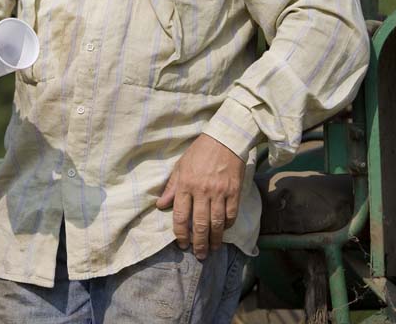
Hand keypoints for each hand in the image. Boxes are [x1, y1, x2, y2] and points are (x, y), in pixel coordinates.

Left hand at [156, 134, 244, 259]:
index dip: (181, 233)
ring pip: (217, 223)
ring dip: (214, 240)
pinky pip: (231, 215)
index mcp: (186, 184)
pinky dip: (227, 226)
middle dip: (198, 243)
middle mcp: (202, 190)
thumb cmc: (200, 152)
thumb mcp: (181, 166)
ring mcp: (220, 192)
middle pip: (200, 224)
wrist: (224, 139)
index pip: (181, 216)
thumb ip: (172, 187)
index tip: (182, 244)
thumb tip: (160, 205)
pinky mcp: (234, 192)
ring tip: (212, 249)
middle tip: (199, 255)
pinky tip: (224, 231)